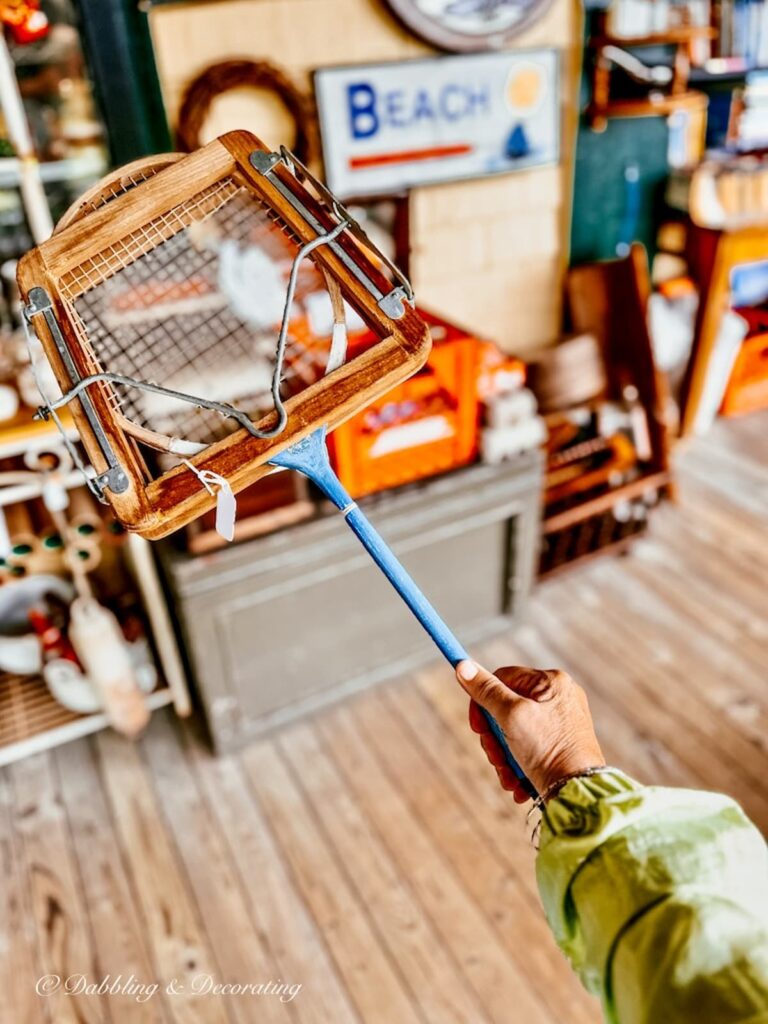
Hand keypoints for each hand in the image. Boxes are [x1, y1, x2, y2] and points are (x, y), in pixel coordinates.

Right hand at [456, 661, 604, 802]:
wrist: (577, 794)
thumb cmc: (548, 751)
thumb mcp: (511, 716)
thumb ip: (487, 691)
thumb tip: (463, 666)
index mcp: (552, 681)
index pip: (503, 677)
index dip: (483, 701)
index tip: (476, 727)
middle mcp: (559, 697)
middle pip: (506, 707)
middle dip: (494, 737)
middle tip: (495, 757)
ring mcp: (561, 722)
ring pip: (514, 730)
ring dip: (504, 756)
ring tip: (508, 777)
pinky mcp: (561, 744)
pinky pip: (529, 746)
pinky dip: (518, 764)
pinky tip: (519, 783)